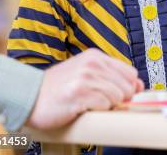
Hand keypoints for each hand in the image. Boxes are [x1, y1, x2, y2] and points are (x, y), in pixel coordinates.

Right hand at [26, 48, 143, 129]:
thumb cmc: (57, 88)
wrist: (28, 97)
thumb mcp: (85, 74)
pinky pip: (104, 105)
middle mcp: (92, 64)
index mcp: (95, 56)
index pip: (130, 72)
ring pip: (117, 96)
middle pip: (127, 86)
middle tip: (99, 101)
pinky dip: (97, 111)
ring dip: (106, 105)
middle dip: (118, 98)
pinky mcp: (78, 93)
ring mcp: (85, 77)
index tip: (122, 96)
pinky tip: (82, 108)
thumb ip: (111, 77)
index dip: (130, 87)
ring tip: (88, 104)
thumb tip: (139, 86)